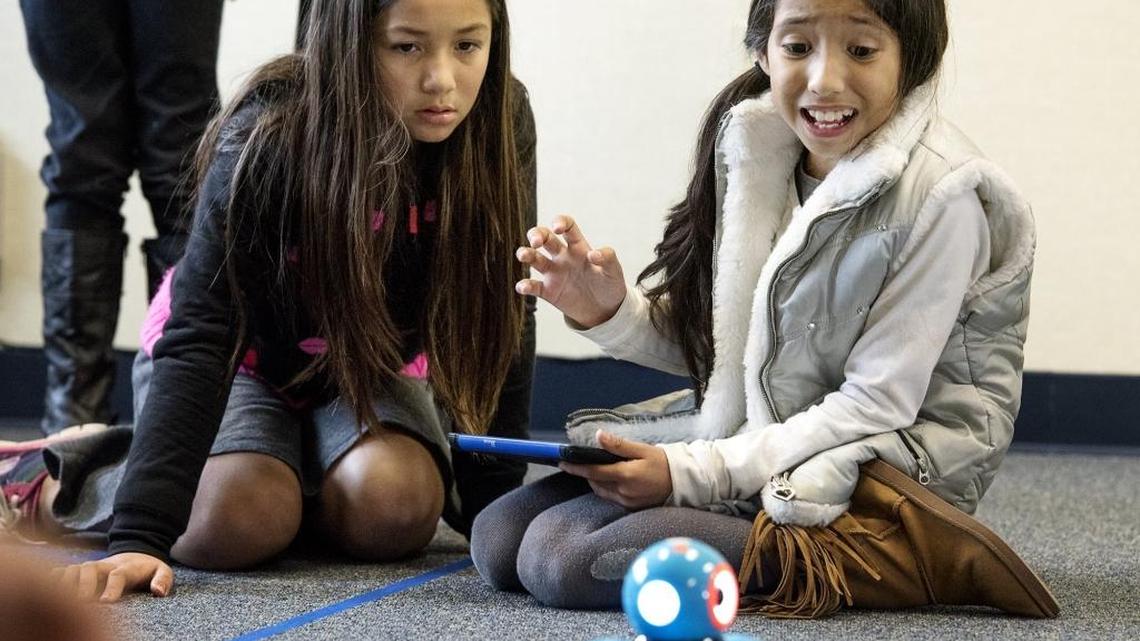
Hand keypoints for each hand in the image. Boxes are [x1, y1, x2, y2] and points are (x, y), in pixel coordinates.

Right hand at [55, 552, 173, 601]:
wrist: (135, 554)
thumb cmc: (147, 569)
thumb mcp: (163, 570)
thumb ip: (163, 580)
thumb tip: (158, 592)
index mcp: (126, 567)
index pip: (118, 575)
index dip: (112, 588)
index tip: (105, 603)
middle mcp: (104, 565)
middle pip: (90, 569)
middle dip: (83, 585)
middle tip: (80, 603)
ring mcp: (89, 567)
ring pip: (73, 569)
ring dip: (65, 581)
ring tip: (59, 599)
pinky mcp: (78, 570)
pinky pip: (61, 570)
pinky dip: (52, 577)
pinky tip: (43, 588)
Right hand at [515, 215, 626, 328]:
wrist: (605, 311)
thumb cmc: (610, 285)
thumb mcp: (614, 271)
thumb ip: (607, 258)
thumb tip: (593, 254)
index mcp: (579, 247)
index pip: (567, 226)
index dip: (560, 222)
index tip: (557, 228)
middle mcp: (563, 256)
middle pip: (545, 237)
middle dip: (536, 234)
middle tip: (536, 242)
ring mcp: (554, 273)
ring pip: (534, 258)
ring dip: (526, 253)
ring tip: (523, 255)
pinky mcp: (549, 292)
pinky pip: (533, 287)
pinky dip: (525, 286)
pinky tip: (523, 287)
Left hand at [560, 430, 672, 508]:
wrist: (682, 482)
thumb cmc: (663, 462)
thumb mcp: (642, 449)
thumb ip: (618, 445)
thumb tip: (598, 436)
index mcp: (626, 475)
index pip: (593, 472)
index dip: (576, 467)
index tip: (562, 462)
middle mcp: (624, 492)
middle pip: (595, 482)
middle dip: (585, 473)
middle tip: (577, 462)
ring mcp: (627, 502)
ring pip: (602, 491)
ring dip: (595, 481)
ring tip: (594, 469)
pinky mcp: (630, 508)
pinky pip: (611, 498)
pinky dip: (606, 488)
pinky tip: (609, 479)